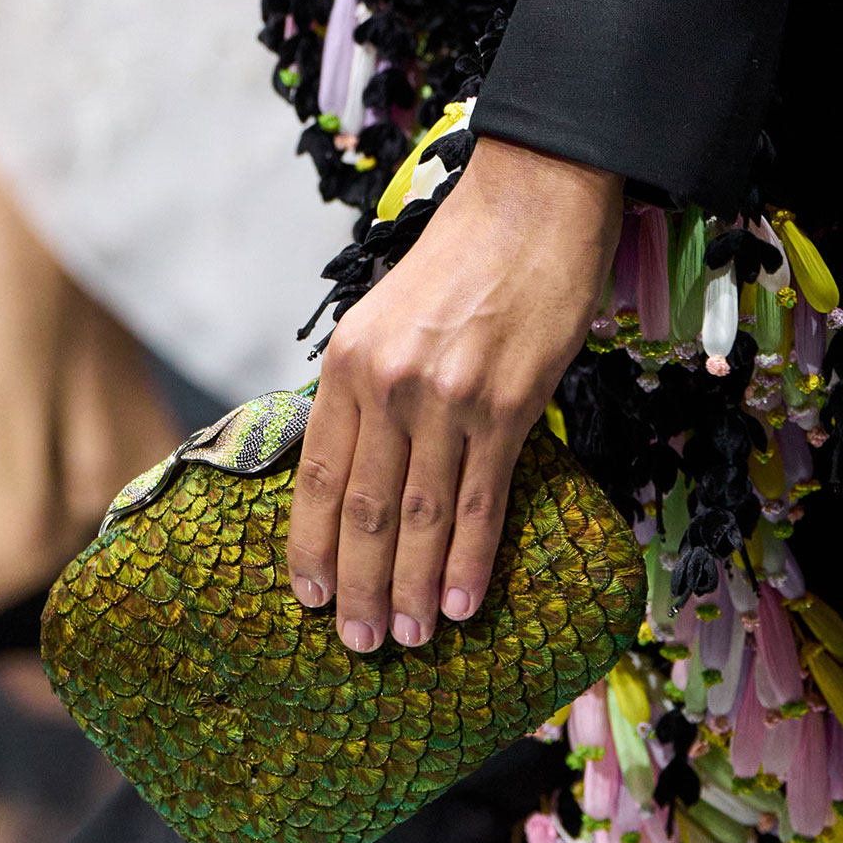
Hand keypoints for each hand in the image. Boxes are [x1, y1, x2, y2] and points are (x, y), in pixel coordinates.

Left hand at [286, 134, 622, 650]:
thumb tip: (363, 462)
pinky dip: (470, 560)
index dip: (311, 546)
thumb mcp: (386, 312)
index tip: (308, 598)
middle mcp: (386, 383)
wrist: (535, 198)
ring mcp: (446, 397)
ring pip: (418, 516)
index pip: (317, 477)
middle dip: (357, 586)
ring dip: (411, 587)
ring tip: (409, 637)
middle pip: (362, 509)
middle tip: (359, 645)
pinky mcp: (509, 404)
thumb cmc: (463, 255)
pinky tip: (462, 603)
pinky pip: (482, 500)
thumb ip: (369, 385)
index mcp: (346, 361)